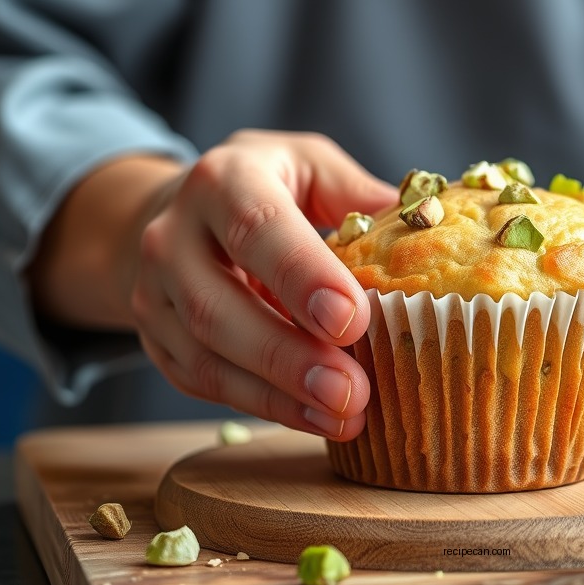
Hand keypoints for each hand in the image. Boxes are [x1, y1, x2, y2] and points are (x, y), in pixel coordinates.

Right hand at [131, 131, 397, 439]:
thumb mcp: (311, 165)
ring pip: (206, 355)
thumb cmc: (266, 183)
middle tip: (352, 390)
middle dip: (290, 356)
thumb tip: (430, 229)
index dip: (303, 277)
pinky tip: (315, 418)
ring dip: (278, 394)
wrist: (181, 208)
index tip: (352, 320)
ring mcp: (153, 292)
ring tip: (344, 414)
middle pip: (220, 306)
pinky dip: (262, 406)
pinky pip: (202, 382)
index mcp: (224, 180)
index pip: (258, 228)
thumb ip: (358, 195)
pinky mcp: (154, 339)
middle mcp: (173, 235)